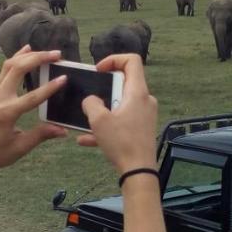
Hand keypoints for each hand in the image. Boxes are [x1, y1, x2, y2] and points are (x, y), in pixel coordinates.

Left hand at [0, 46, 67, 179]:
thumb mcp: (21, 147)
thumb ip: (42, 135)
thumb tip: (63, 130)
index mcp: (7, 113)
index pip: (32, 97)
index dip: (49, 87)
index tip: (64, 78)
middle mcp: (0, 99)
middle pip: (18, 69)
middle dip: (38, 58)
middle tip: (57, 55)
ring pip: (10, 66)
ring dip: (27, 55)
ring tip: (46, 52)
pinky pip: (6, 71)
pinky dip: (17, 58)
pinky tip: (26, 51)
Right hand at [75, 54, 157, 173]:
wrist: (138, 172)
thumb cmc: (121, 143)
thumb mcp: (99, 120)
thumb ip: (91, 104)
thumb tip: (91, 100)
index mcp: (138, 92)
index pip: (132, 61)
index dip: (113, 59)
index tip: (99, 71)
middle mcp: (145, 100)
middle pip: (124, 82)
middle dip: (104, 89)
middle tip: (91, 97)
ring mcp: (144, 115)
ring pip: (120, 104)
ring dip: (103, 110)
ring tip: (86, 120)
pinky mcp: (141, 129)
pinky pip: (122, 121)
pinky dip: (107, 126)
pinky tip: (86, 140)